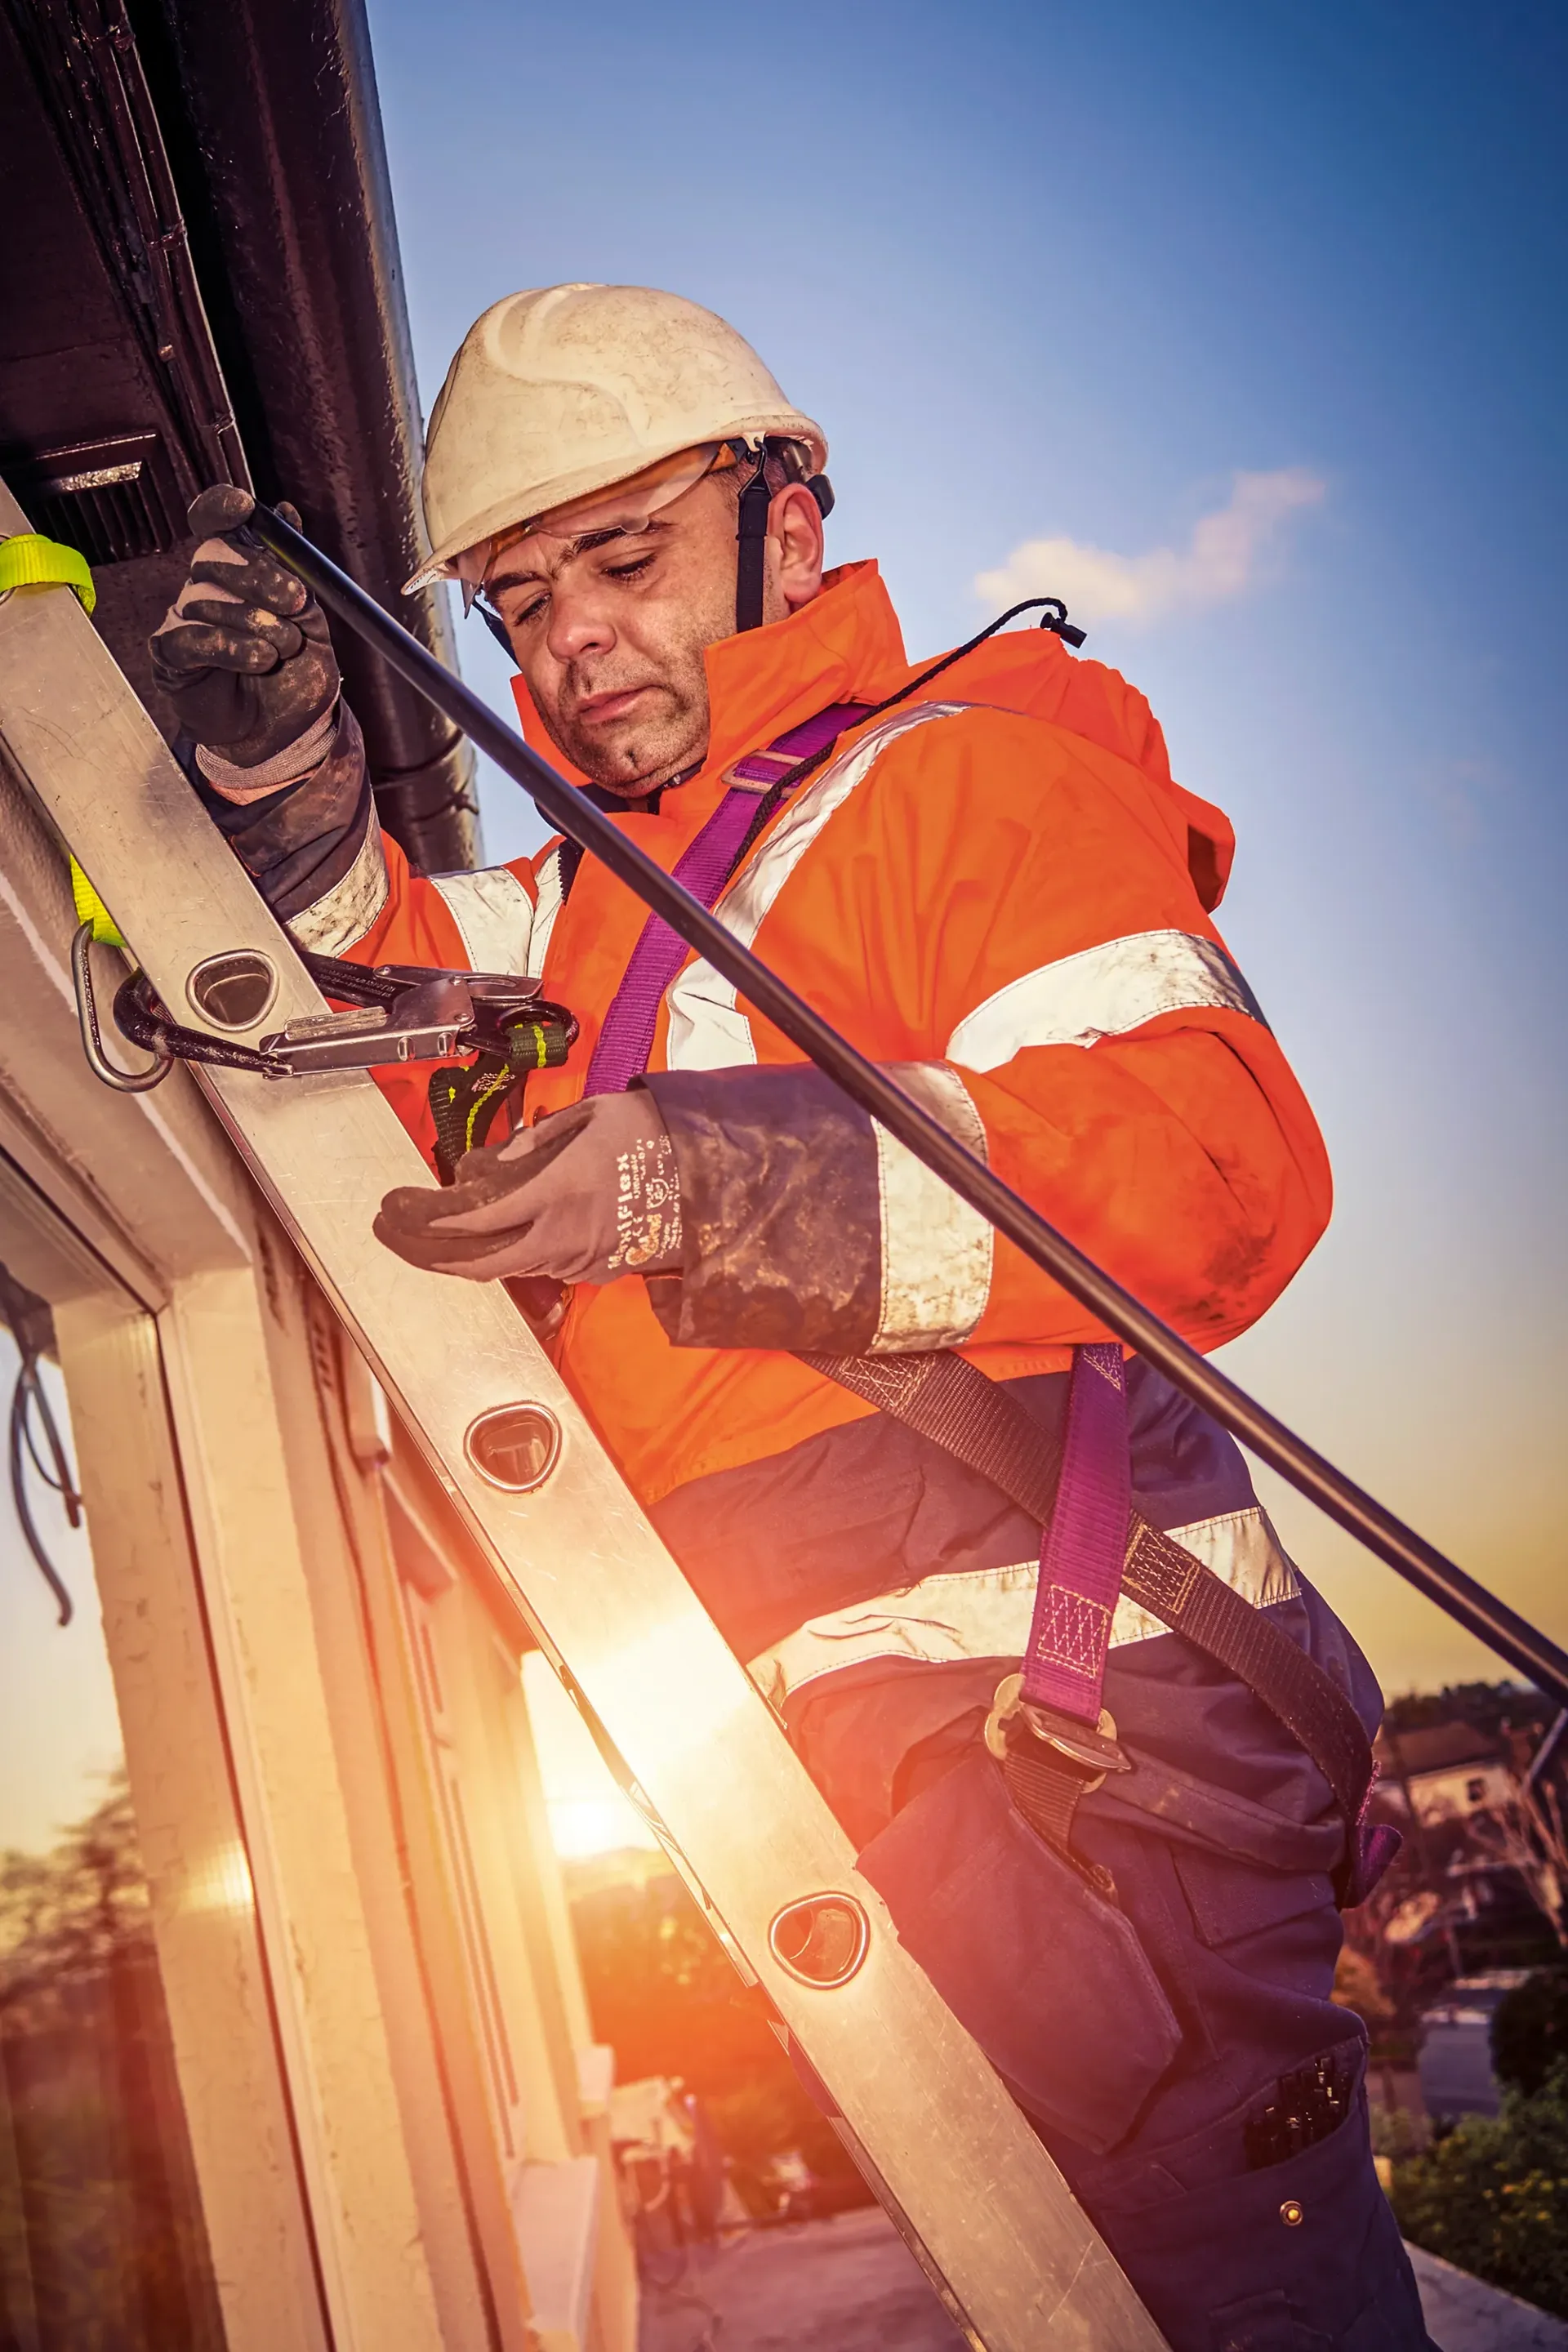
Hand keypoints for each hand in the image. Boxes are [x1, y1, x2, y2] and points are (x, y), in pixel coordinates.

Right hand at [150, 486, 339, 765]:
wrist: (286, 736)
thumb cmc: (294, 678)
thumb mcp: (310, 622)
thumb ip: (299, 573)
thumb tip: (288, 513)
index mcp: (239, 571)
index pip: (215, 523)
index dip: (222, 508)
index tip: (245, 509)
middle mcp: (206, 588)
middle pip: (213, 555)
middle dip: (259, 576)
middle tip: (295, 603)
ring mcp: (184, 620)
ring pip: (205, 598)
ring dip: (256, 623)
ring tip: (284, 650)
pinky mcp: (171, 656)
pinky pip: (191, 638)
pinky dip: (231, 647)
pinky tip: (259, 659)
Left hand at [374, 1089, 683, 1284]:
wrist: (708, 1170)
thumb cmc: (648, 1133)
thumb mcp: (587, 1116)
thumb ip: (534, 1144)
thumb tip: (491, 1165)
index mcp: (556, 1191)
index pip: (479, 1220)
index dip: (435, 1224)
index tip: (403, 1216)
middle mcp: (564, 1235)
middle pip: (484, 1265)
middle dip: (434, 1257)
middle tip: (400, 1239)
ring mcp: (584, 1259)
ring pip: (513, 1266)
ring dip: (474, 1254)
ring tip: (441, 1233)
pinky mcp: (601, 1270)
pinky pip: (548, 1266)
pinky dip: (519, 1254)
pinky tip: (504, 1236)